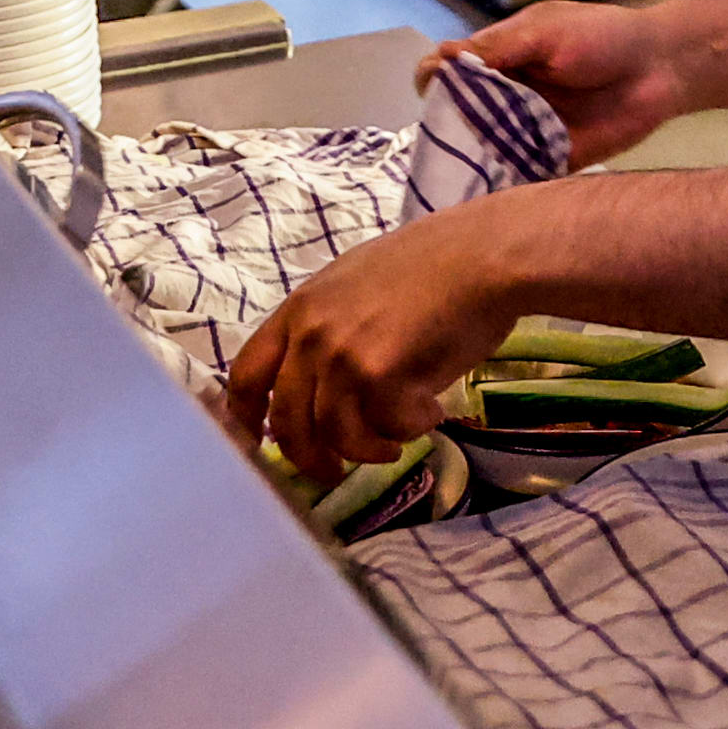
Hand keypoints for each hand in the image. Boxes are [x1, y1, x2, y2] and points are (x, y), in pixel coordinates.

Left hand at [227, 203, 525, 470]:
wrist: (481, 257)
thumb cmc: (433, 264)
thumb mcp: (357, 283)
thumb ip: (328, 325)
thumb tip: (317, 380)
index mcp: (299, 308)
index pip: (246, 374)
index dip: (245, 418)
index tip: (259, 444)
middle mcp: (310, 334)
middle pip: (286, 420)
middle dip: (309, 458)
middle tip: (334, 471)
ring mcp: (341, 355)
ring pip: (336, 434)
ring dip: (368, 449)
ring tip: (397, 442)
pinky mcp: (379, 376)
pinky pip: (385, 429)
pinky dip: (410, 429)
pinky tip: (432, 411)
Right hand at [429, 3, 688, 168]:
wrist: (661, 68)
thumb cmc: (604, 37)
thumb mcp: (545, 32)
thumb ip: (497, 47)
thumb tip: (439, 58)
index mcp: (499, 59)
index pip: (448, 73)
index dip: (434, 83)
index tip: (434, 94)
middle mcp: (504, 96)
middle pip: (457, 117)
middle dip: (445, 129)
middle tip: (447, 142)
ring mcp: (524, 130)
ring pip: (480, 149)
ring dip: (467, 160)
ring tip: (457, 172)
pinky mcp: (549, 160)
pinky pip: (516, 175)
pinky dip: (500, 183)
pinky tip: (486, 193)